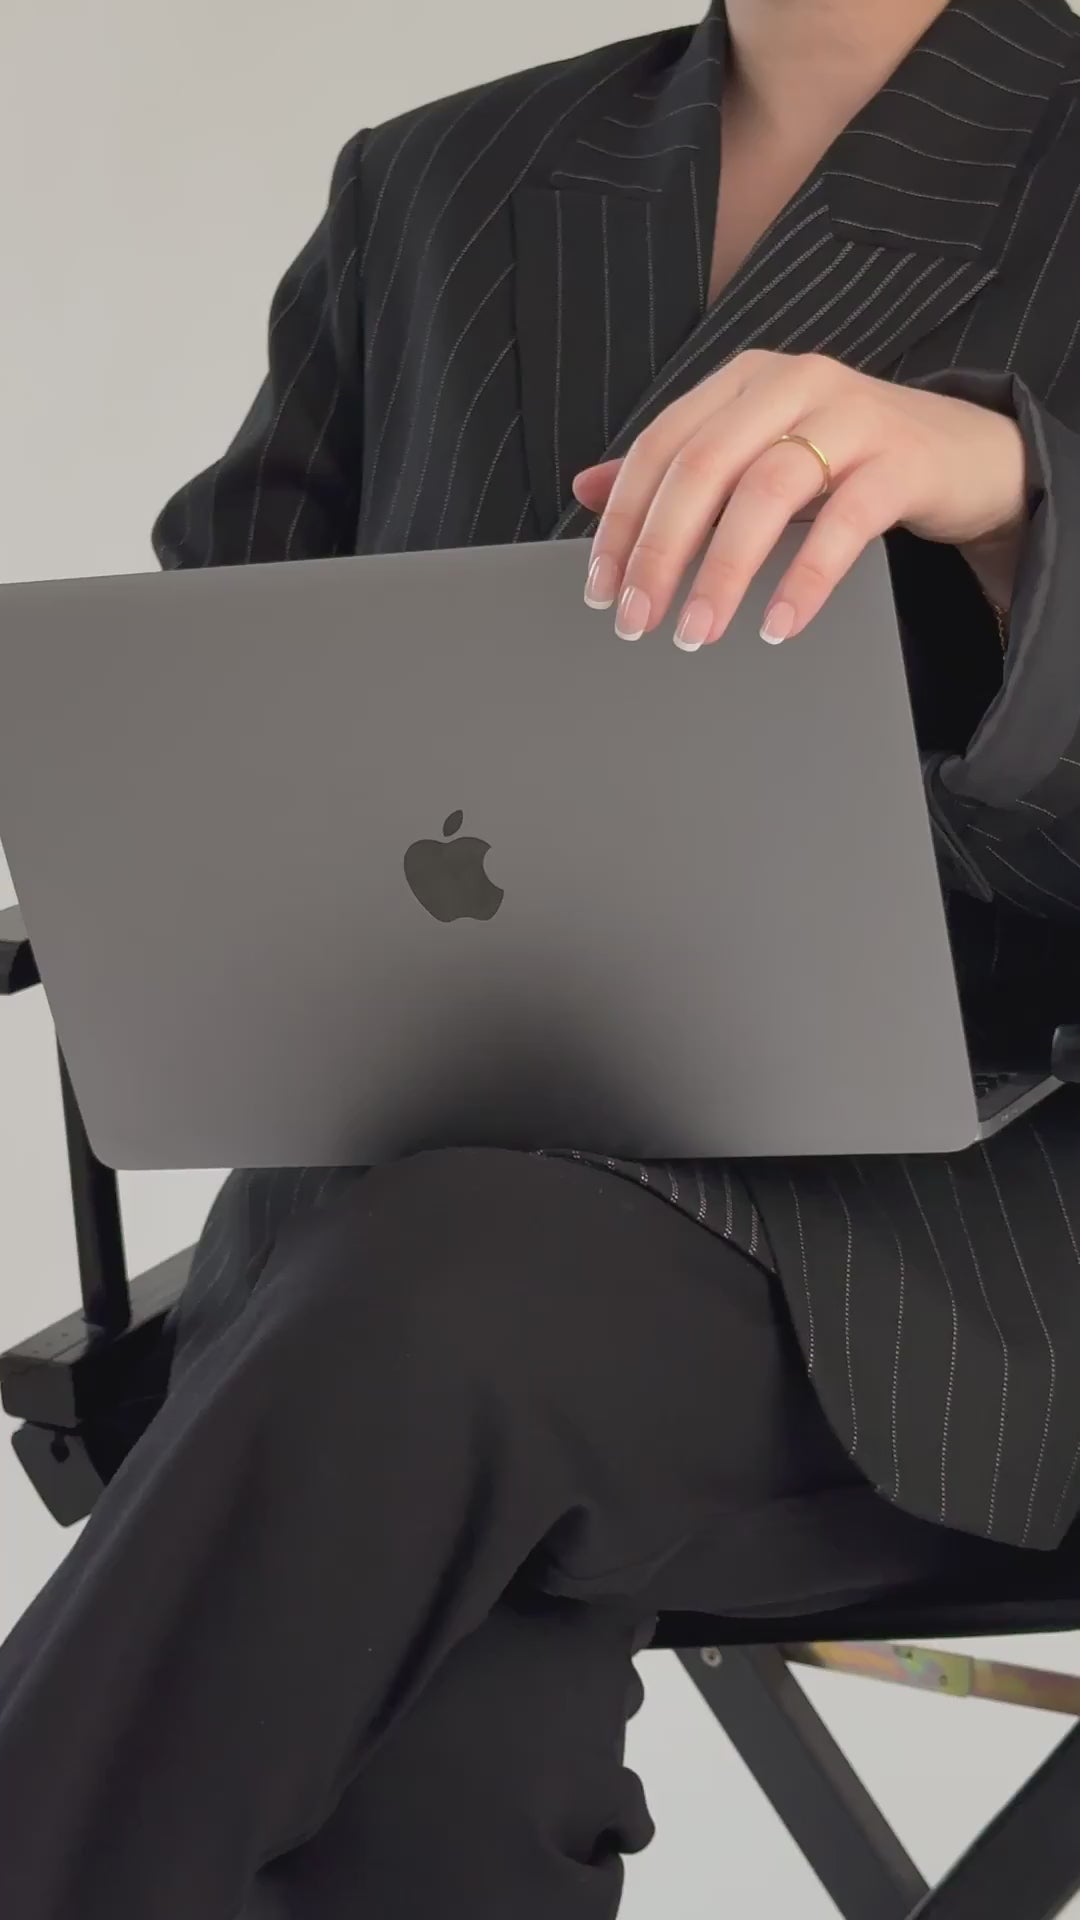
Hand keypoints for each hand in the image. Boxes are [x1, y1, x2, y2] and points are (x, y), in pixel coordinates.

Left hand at [571, 350, 1027, 648]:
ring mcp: (851, 415)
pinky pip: (845, 521)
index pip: (661, 447)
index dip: (623, 520)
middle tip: (637, 622)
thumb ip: (681, 467)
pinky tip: (779, 624)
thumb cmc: (850, 459)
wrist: (968, 453)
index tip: (601, 588)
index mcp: (744, 381)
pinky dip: (805, 577)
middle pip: (703, 466)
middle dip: (660, 552)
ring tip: (698, 633)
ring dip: (722, 571)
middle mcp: (792, 383)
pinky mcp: (902, 459)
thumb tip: (586, 488)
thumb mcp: (758, 455)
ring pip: (766, 490)